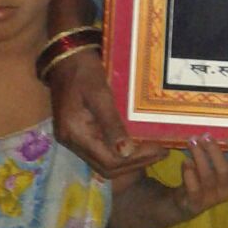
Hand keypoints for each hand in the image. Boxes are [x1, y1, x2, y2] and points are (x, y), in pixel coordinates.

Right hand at [48, 48, 168, 175]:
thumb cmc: (83, 72)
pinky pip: (101, 153)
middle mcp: (72, 142)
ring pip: (104, 164)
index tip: (160, 150)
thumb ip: (111, 123)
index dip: (137, 159)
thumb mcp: (100, 94)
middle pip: (107, 168)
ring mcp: (73, 140)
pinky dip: (120, 154)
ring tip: (153, 152)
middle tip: (161, 153)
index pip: (109, 160)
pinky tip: (137, 146)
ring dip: (129, 162)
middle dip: (136, 164)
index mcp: (75, 133)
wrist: (65, 59)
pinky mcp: (78, 135)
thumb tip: (127, 151)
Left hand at [175, 138, 227, 219]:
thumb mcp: (214, 165)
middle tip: (205, 136)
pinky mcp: (196, 204)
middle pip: (224, 171)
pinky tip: (185, 161)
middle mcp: (227, 191)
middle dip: (214, 151)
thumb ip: (215, 150)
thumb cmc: (204, 176)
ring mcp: (211, 199)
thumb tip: (208, 133)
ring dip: (199, 156)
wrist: (187, 202)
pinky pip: (194, 189)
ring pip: (207, 177)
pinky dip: (190, 173)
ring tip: (192, 142)